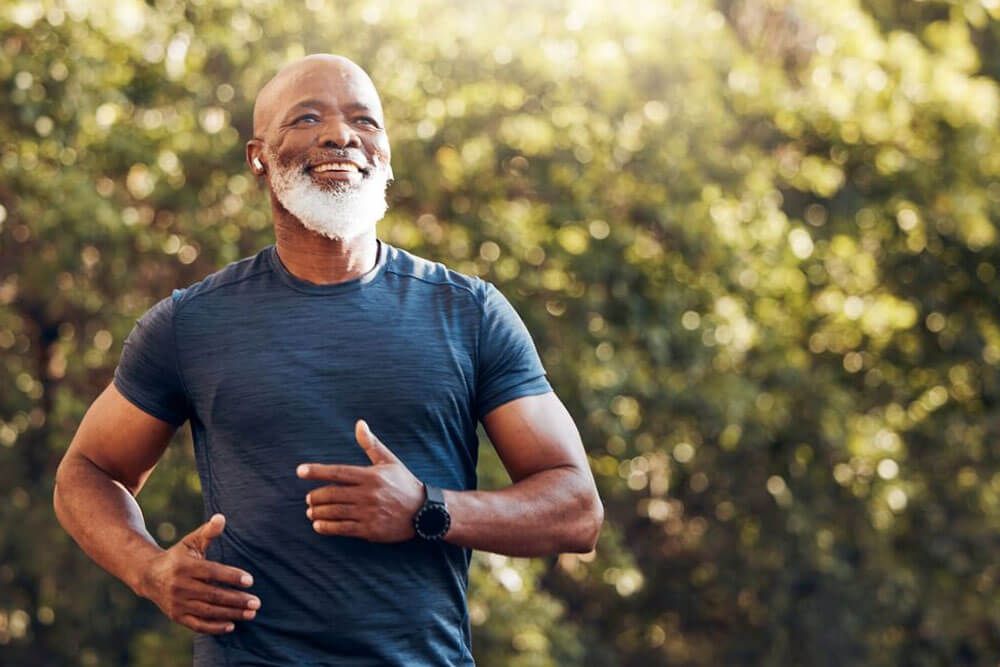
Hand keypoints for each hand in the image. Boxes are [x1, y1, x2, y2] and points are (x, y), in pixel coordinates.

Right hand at [137, 514, 260, 634]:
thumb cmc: (178, 556)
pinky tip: (232, 626)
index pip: (212, 573)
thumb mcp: (191, 542)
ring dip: (231, 614)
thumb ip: (208, 532)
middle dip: (236, 600)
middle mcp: (180, 586)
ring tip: (251, 614)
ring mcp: (177, 603)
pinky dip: (214, 627)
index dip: (231, 576)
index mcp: (185, 566)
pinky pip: (197, 625)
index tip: (250, 580)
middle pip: (212, 595)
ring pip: (207, 611)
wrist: (149, 576)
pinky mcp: (177, 616)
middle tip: (257, 602)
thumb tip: (221, 517)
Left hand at [298, 420, 424, 541]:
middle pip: (332, 494)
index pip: (337, 472)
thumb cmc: (404, 484)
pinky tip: (318, 525)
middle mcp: (368, 494)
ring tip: (310, 511)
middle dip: (315, 496)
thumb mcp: (389, 461)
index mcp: (370, 476)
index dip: (317, 471)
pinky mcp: (370, 529)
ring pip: (334, 512)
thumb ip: (371, 444)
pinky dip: (327, 527)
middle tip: (308, 498)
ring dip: (318, 512)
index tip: (300, 471)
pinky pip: (342, 528)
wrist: (424, 512)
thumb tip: (359, 423)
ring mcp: (368, 513)